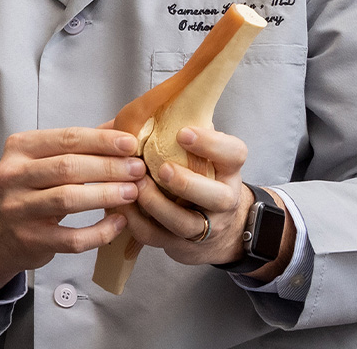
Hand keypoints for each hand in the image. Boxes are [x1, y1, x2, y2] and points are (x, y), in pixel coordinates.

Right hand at [0, 127, 146, 293]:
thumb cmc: (30, 189)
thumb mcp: (45, 159)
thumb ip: (80, 143)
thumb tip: (122, 124)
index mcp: (19, 148)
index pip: (66, 138)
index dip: (102, 141)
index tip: (131, 144)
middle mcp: (12, 176)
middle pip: (67, 167)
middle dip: (109, 167)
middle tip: (138, 169)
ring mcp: (18, 209)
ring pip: (68, 199)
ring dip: (106, 194)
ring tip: (133, 192)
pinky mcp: (30, 240)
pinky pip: (71, 238)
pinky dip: (99, 231)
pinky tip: (119, 223)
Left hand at [119, 126, 289, 278]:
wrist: (217, 230)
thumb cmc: (197, 177)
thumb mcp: (199, 155)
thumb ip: (177, 133)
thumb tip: (139, 110)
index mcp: (228, 170)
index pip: (234, 154)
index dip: (212, 144)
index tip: (183, 133)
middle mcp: (223, 200)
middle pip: (217, 197)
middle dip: (187, 183)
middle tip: (162, 168)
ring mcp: (205, 227)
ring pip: (186, 224)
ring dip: (158, 206)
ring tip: (136, 186)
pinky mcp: (181, 246)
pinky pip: (158, 238)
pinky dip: (137, 223)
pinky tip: (121, 206)